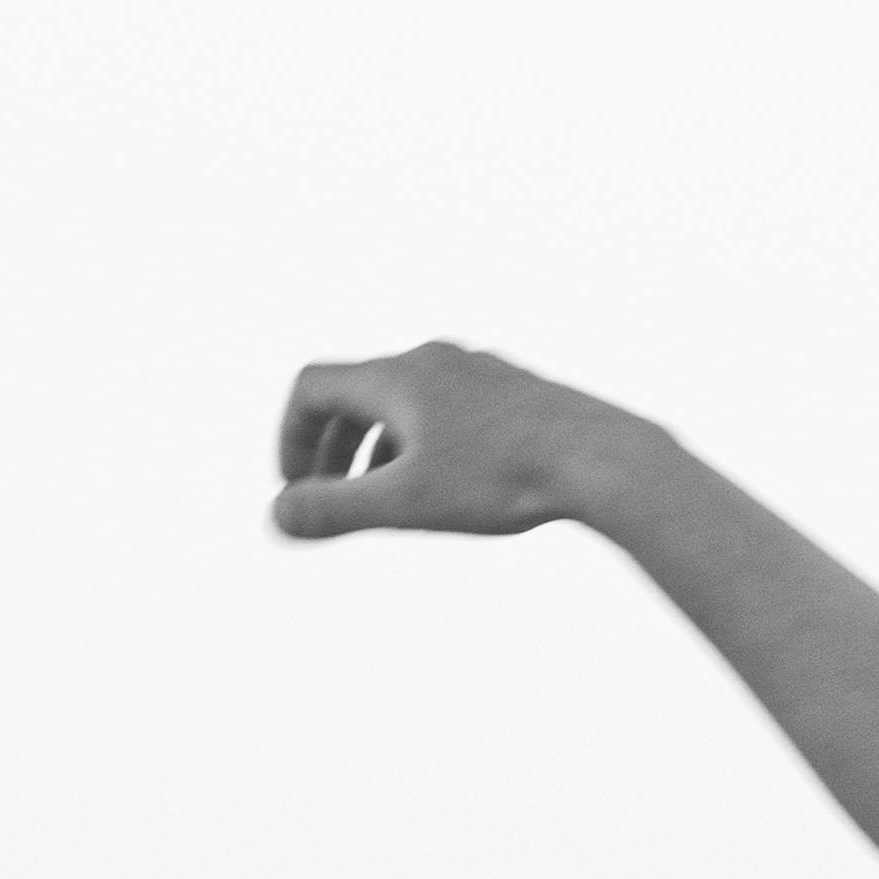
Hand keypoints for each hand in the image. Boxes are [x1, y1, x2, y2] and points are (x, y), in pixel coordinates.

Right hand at [268, 344, 622, 543]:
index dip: (291, 439)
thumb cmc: (504, 479)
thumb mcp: (407, 503)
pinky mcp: (513, 391)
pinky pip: (447, 410)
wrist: (602, 459)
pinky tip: (450, 489)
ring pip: (404, 404)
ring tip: (386, 502)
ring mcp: (477, 370)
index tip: (299, 491)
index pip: (312, 387)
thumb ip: (335, 511)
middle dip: (331, 451)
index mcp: (397, 375)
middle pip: (355, 394)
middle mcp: (433, 359)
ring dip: (378, 451)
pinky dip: (424, 445)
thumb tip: (276, 518)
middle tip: (331, 506)